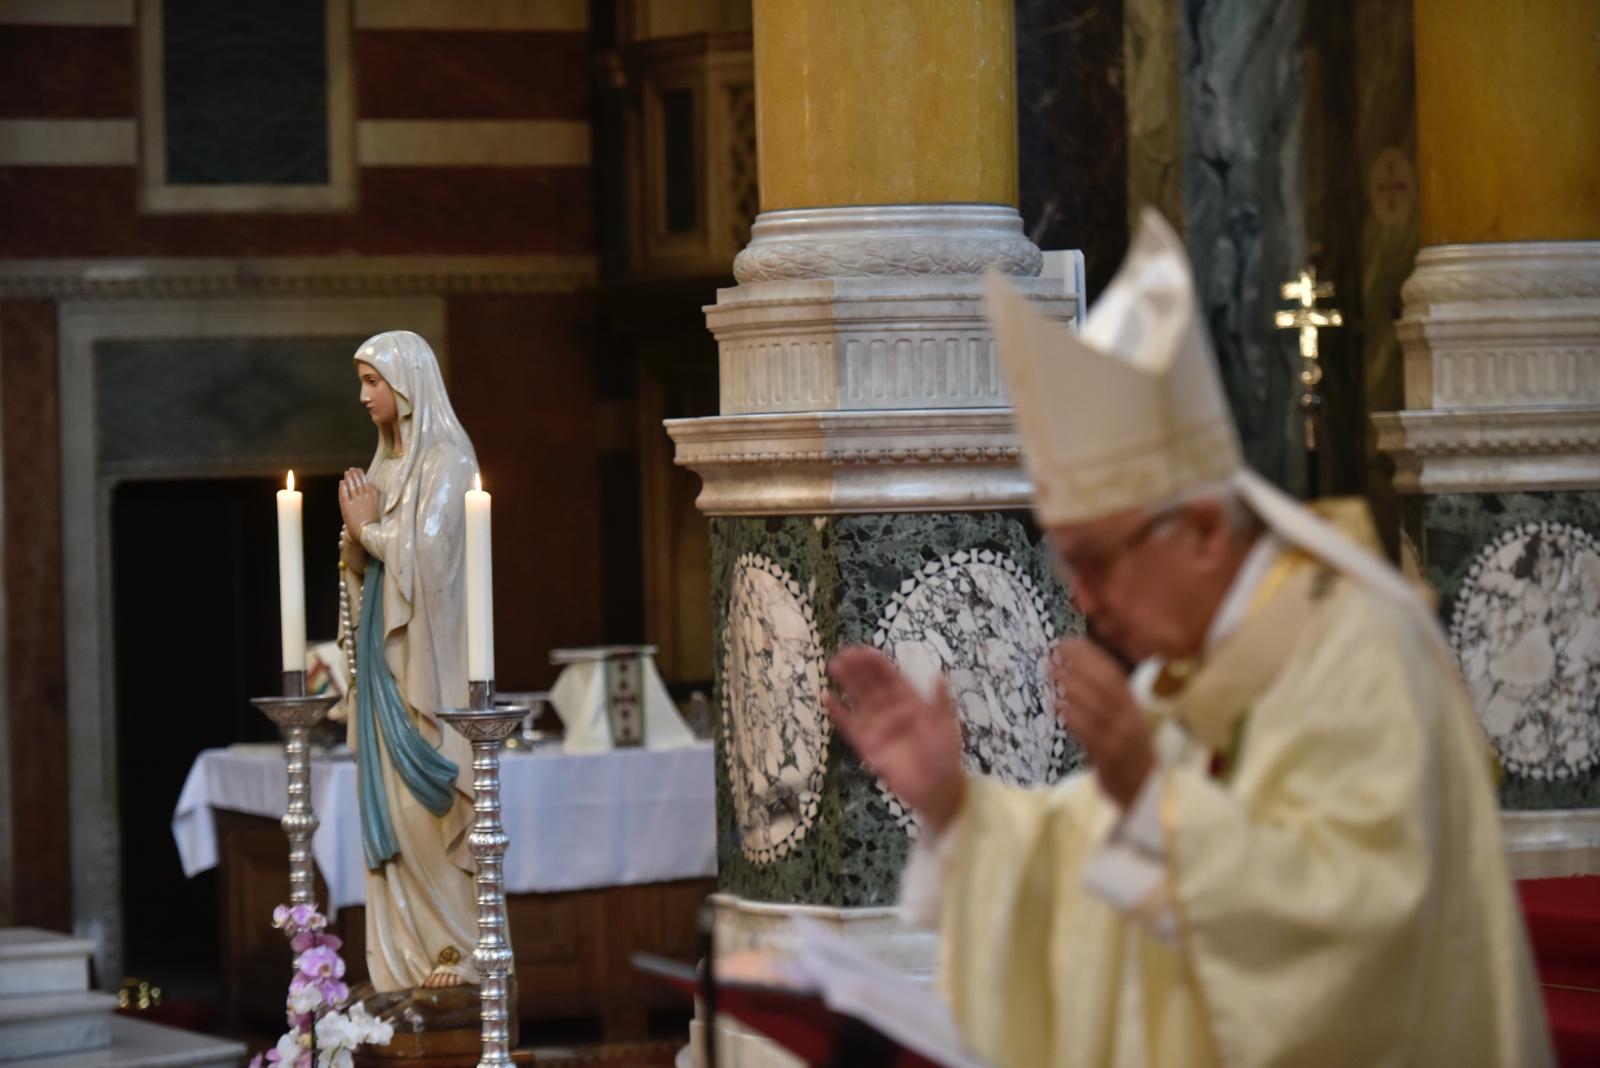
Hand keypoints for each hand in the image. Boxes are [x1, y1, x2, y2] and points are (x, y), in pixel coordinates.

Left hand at [339, 467, 379, 533]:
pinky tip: (341, 482)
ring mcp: (355, 501)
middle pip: (358, 483)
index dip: (362, 476)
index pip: (366, 483)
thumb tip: (372, 485)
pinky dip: (343, 487)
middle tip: (351, 469)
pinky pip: (344, 494)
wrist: (366, 533)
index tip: (359, 470)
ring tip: (347, 472)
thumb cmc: (373, 523)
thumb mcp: (377, 507)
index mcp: (373, 498)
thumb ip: (374, 495)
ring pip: (351, 487)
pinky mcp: (347, 506)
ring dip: (349, 478)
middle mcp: (364, 498)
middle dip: (355, 475)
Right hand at [824, 646, 966, 833]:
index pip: (890, 677)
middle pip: (871, 684)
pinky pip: (849, 726)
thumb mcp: (947, 725)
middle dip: (858, 668)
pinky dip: (838, 712)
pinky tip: (826, 697)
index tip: (864, 650)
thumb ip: (940, 701)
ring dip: (847, 683)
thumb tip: (940, 674)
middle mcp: (891, 710)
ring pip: (859, 700)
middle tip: (843, 652)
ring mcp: (878, 727)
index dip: (877, 663)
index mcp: (910, 701)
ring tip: (834, 665)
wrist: (937, 789)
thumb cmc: (945, 755)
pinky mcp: (867, 746)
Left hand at [1051, 637, 1154, 807]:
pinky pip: (1091, 733)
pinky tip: (1057, 706)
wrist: (1142, 788)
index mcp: (1131, 704)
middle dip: (1079, 665)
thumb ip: (1100, 700)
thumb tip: (1068, 673)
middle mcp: (1129, 716)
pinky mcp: (1111, 756)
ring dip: (1072, 686)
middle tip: (1052, 653)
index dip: (1090, 655)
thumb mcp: (1117, 720)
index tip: (1066, 641)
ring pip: (1098, 705)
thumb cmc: (1123, 750)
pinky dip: (1073, 717)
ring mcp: (1121, 736)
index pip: (1112, 672)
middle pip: (1106, 684)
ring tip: (1050, 672)